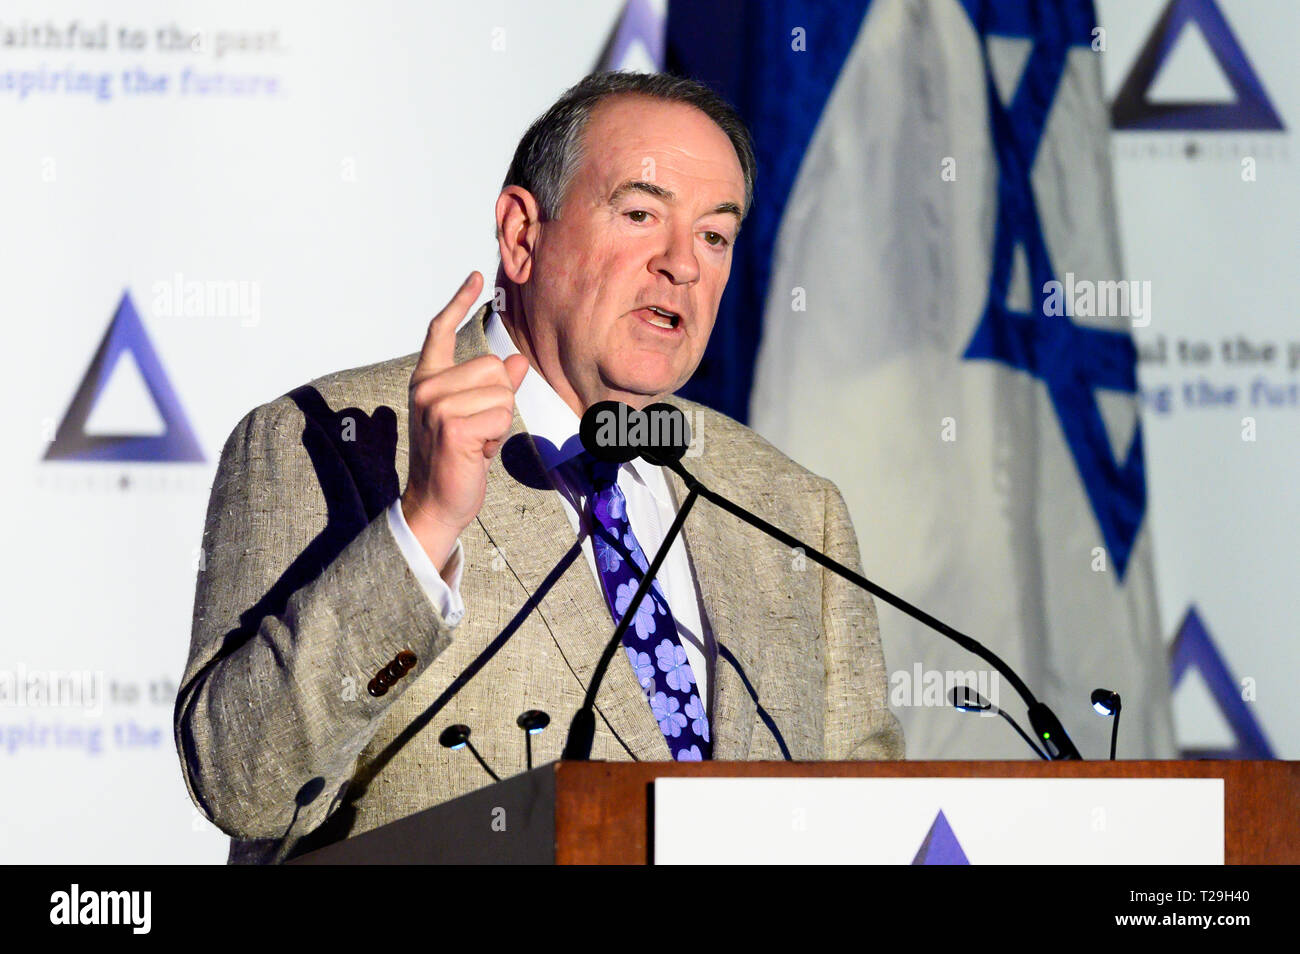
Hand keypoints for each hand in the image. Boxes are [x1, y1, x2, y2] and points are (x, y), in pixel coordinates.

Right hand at [401, 272, 528, 571]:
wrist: (437, 503)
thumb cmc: (457, 461)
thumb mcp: (477, 418)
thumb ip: (495, 388)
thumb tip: (518, 362)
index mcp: (428, 380)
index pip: (440, 331)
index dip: (459, 302)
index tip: (476, 276)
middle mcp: (427, 387)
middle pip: (494, 368)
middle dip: (498, 402)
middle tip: (476, 432)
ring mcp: (436, 405)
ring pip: (502, 393)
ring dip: (498, 423)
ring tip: (475, 443)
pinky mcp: (451, 425)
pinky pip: (501, 417)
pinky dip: (497, 439)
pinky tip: (476, 454)